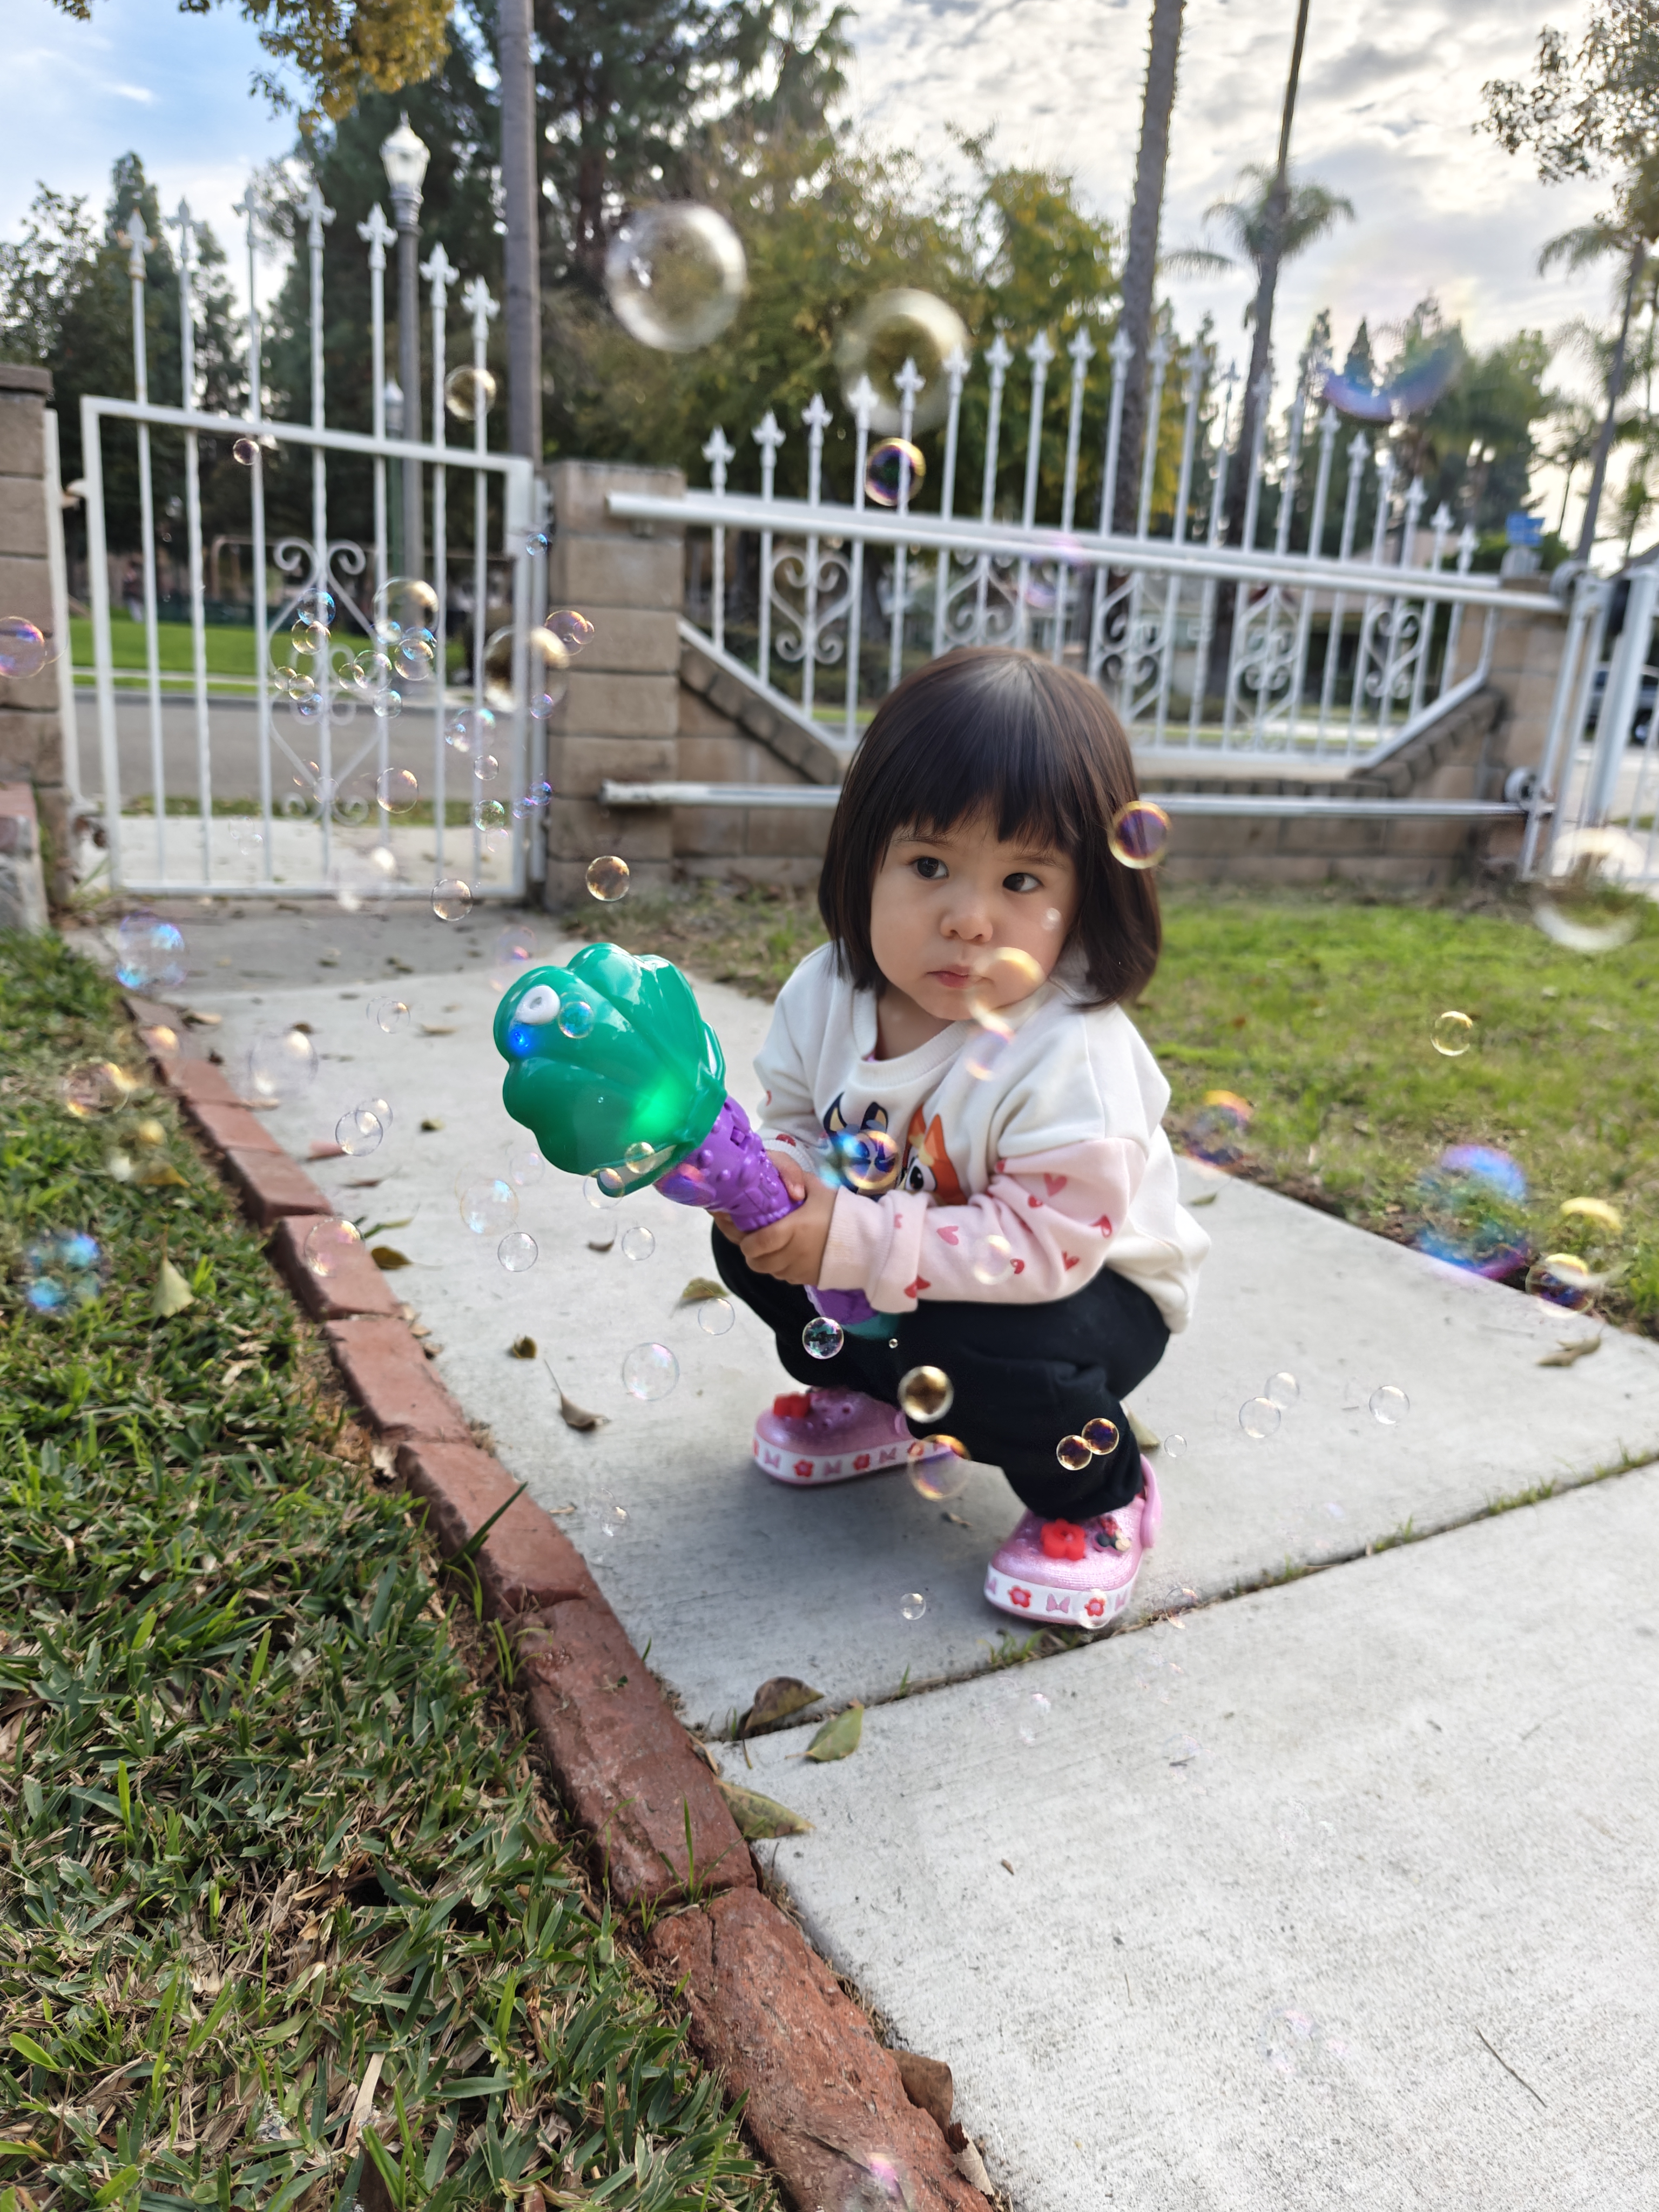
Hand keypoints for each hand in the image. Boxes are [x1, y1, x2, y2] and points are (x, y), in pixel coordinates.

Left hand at [737, 1150, 837, 1284]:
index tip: (745, 1239)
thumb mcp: (820, 1190)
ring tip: (771, 1251)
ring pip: (771, 1272)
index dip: (747, 1244)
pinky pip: (786, 1278)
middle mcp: (793, 1253)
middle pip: (759, 1263)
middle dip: (753, 1256)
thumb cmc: (841, 1213)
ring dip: (767, 1263)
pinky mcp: (809, 1279)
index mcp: (793, 1229)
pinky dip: (782, 1270)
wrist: (868, 1240)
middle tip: (754, 1245)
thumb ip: (798, 1180)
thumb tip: (781, 1179)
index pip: (759, 1243)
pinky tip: (788, 1258)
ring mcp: (800, 1269)